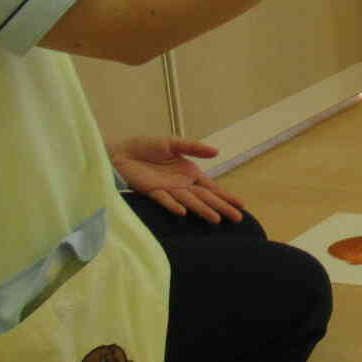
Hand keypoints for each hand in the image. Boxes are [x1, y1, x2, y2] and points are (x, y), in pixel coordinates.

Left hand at [109, 137, 245, 222]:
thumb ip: (194, 147)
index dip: (226, 195)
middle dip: (222, 207)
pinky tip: (183, 212)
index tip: (241, 204)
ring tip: (216, 219)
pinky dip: (173, 205)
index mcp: (189, 173)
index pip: (212, 188)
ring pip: (189, 201)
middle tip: (238, 218)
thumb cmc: (145, 147)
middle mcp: (181, 184)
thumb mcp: (173, 143)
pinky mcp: (150, 191)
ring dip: (202, 210)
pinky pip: (163, 199)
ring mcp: (167, 189)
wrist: (119, 152)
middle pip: (205, 198)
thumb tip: (217, 152)